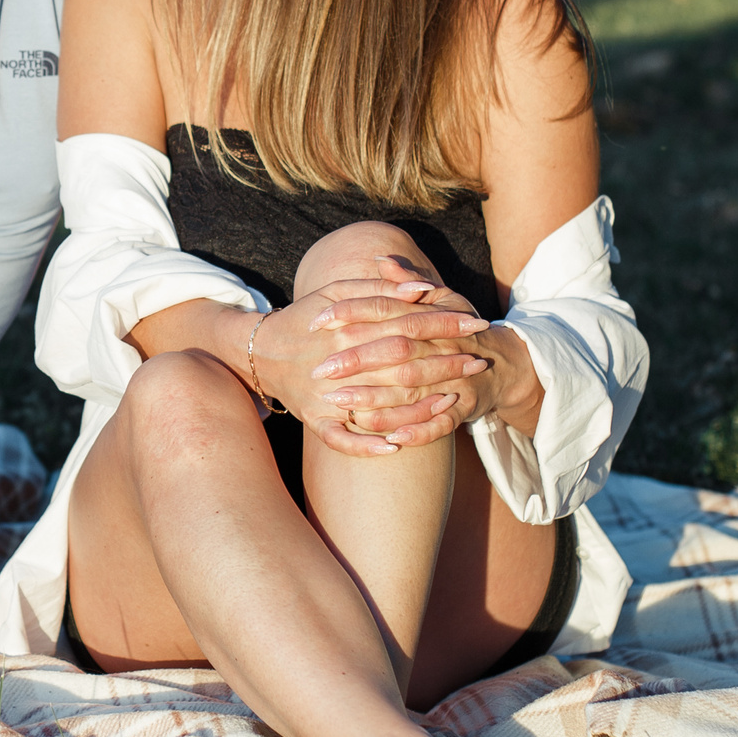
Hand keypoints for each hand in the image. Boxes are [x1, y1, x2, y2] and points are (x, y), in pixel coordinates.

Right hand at [248, 278, 485, 457]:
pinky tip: (398, 448)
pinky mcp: (314, 420)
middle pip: (402, 363)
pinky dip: (369, 445)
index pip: (406, 322)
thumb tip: (424, 288)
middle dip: (445, 362)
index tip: (477, 323)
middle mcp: (338, 361)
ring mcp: (325, 396)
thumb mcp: (335, 292)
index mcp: (346, 326)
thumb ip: (379, 287)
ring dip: (421, 405)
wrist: (258, 352)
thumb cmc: (304, 319)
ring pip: (380, 405)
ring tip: (456, 400)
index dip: (444, 322)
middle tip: (479, 362)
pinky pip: (343, 440)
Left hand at [304, 258, 536, 442]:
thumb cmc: (461, 330)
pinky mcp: (464, 409)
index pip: (386, 309)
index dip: (351, 312)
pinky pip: (441, 424)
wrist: (505, 365)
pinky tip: (390, 440)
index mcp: (431, 317)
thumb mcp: (444, 300)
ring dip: (376, 399)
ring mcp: (455, 379)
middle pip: (396, 351)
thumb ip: (410, 283)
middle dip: (357, 361)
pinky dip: (418, 432)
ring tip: (339, 403)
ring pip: (413, 390)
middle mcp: (443, 346)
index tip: (316, 319)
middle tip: (320, 369)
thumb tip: (382, 260)